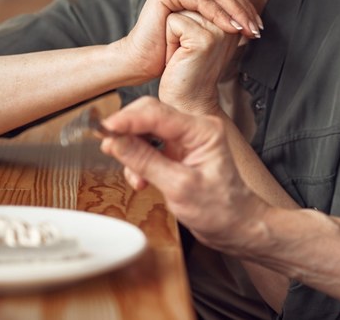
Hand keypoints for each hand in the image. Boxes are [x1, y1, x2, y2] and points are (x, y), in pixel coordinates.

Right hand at [100, 98, 268, 256]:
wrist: (236, 227)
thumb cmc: (221, 210)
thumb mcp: (179, 187)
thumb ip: (145, 162)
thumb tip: (115, 142)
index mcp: (202, 129)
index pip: (156, 113)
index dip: (126, 119)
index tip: (103, 129)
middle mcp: (194, 128)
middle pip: (149, 115)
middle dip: (126, 133)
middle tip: (107, 148)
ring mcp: (186, 139)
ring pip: (146, 131)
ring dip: (132, 152)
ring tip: (137, 178)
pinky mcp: (178, 152)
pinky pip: (149, 147)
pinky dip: (139, 162)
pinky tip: (142, 180)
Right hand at [114, 0, 260, 82]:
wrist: (146, 62)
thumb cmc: (175, 48)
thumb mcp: (205, 27)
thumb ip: (223, 9)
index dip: (245, 5)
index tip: (259, 25)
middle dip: (243, 9)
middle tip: (257, 28)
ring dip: (235, 12)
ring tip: (248, 29)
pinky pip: (199, 0)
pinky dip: (218, 14)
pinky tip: (231, 28)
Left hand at [159, 10, 241, 115]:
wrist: (185, 100)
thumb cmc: (187, 67)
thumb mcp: (197, 33)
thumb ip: (205, 9)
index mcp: (235, 21)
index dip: (190, 9)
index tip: (189, 39)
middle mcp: (232, 24)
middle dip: (181, 18)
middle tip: (184, 47)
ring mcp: (220, 31)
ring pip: (183, 8)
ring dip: (174, 29)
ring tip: (183, 52)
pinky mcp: (205, 39)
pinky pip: (175, 21)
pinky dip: (169, 39)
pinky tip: (178, 57)